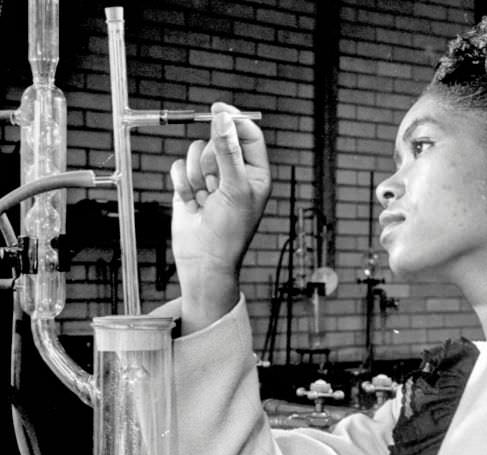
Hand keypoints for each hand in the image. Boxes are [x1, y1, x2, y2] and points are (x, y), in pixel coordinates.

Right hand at [170, 101, 270, 331]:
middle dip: (211, 160)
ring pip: (195, 151)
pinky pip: (178, 167)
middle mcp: (233, 172)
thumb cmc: (229, 230)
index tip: (218, 110)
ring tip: (203, 198)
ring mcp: (209, 178)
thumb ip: (228, 150)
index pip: (248, 134)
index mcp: (255, 172)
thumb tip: (223, 117)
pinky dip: (181, 184)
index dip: (234, 120)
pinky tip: (190, 203)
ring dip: (196, 175)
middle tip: (215, 185)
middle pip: (217, 139)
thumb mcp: (235, 187)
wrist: (204, 260)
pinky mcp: (188, 186)